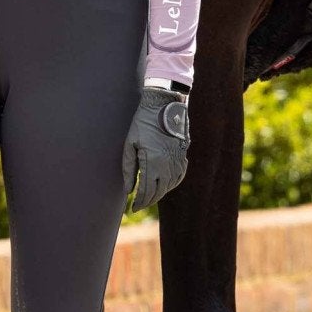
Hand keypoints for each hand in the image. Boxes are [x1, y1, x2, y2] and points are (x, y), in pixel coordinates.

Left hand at [124, 82, 190, 210]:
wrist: (164, 104)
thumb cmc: (143, 122)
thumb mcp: (130, 143)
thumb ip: (129, 168)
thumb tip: (129, 189)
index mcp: (153, 162)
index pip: (146, 191)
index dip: (139, 202)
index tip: (133, 207)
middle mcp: (167, 164)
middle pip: (159, 192)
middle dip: (148, 201)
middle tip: (140, 205)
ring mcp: (177, 160)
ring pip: (170, 186)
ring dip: (160, 194)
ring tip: (150, 196)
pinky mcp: (183, 154)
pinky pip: (179, 176)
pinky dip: (172, 184)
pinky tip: (165, 185)